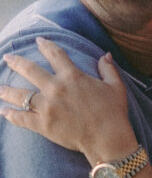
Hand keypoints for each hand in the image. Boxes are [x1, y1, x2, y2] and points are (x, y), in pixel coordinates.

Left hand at [0, 37, 134, 160]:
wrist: (106, 138)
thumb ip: (108, 68)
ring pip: (20, 95)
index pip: (55, 54)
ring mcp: (47, 107)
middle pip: (29, 70)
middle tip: (7, 57)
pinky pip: (21, 118)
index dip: (46, 45)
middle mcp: (56, 88)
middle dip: (16, 61)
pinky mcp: (43, 125)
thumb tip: (105, 55)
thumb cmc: (113, 111)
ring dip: (6, 90)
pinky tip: (4, 112)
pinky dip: (11, 115)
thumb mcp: (115, 86)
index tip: (38, 40)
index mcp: (72, 76)